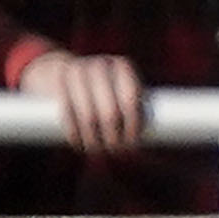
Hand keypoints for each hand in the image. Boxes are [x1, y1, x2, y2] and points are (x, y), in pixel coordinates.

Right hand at [23, 48, 144, 156]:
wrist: (63, 70)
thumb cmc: (105, 88)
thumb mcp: (121, 90)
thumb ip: (139, 109)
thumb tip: (161, 141)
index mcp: (123, 66)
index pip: (132, 101)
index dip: (133, 126)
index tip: (134, 144)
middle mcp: (100, 66)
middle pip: (110, 112)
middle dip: (114, 138)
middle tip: (117, 151)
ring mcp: (76, 71)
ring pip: (88, 116)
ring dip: (94, 139)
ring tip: (99, 151)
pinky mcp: (57, 81)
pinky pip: (67, 113)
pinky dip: (73, 133)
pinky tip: (79, 145)